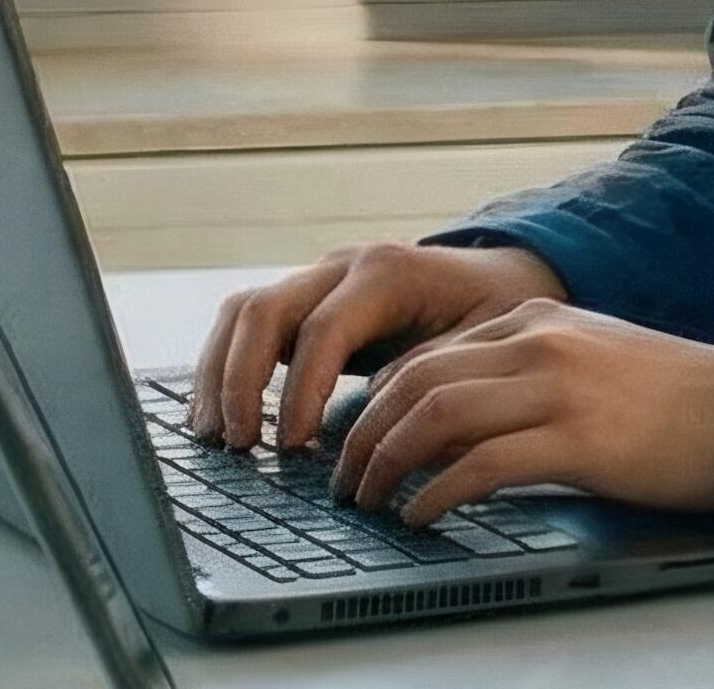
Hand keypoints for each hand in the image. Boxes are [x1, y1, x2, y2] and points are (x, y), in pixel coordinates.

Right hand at [187, 238, 561, 452]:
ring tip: (216, 439)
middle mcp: (340, 266)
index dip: (300, 391)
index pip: (322, 329)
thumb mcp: (483, 343)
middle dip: (240, 381)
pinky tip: (222, 418)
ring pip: (241, 313)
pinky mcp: (303, 302)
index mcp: (387, 272)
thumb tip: (386, 428)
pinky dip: (225, 368)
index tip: (292, 448)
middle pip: (263, 311)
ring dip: (219, 375)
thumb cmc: (494, 312)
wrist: (496, 276)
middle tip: (240, 446)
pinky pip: (246, 325)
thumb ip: (433, 375)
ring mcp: (316, 279)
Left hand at [327, 298, 713, 522]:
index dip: (377, 402)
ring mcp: (558, 387)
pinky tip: (421, 515)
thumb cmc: (677, 402)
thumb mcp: (591, 363)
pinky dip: (437, 492)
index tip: (355, 443)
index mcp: (537, 320)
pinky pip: (482, 464)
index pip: (428, 354)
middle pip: (415, 380)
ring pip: (435, 414)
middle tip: (344, 480)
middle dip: (364, 435)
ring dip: (387, 462)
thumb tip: (452, 425)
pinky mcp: (579, 440)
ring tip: (369, 501)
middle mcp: (540, 342)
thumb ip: (524, 378)